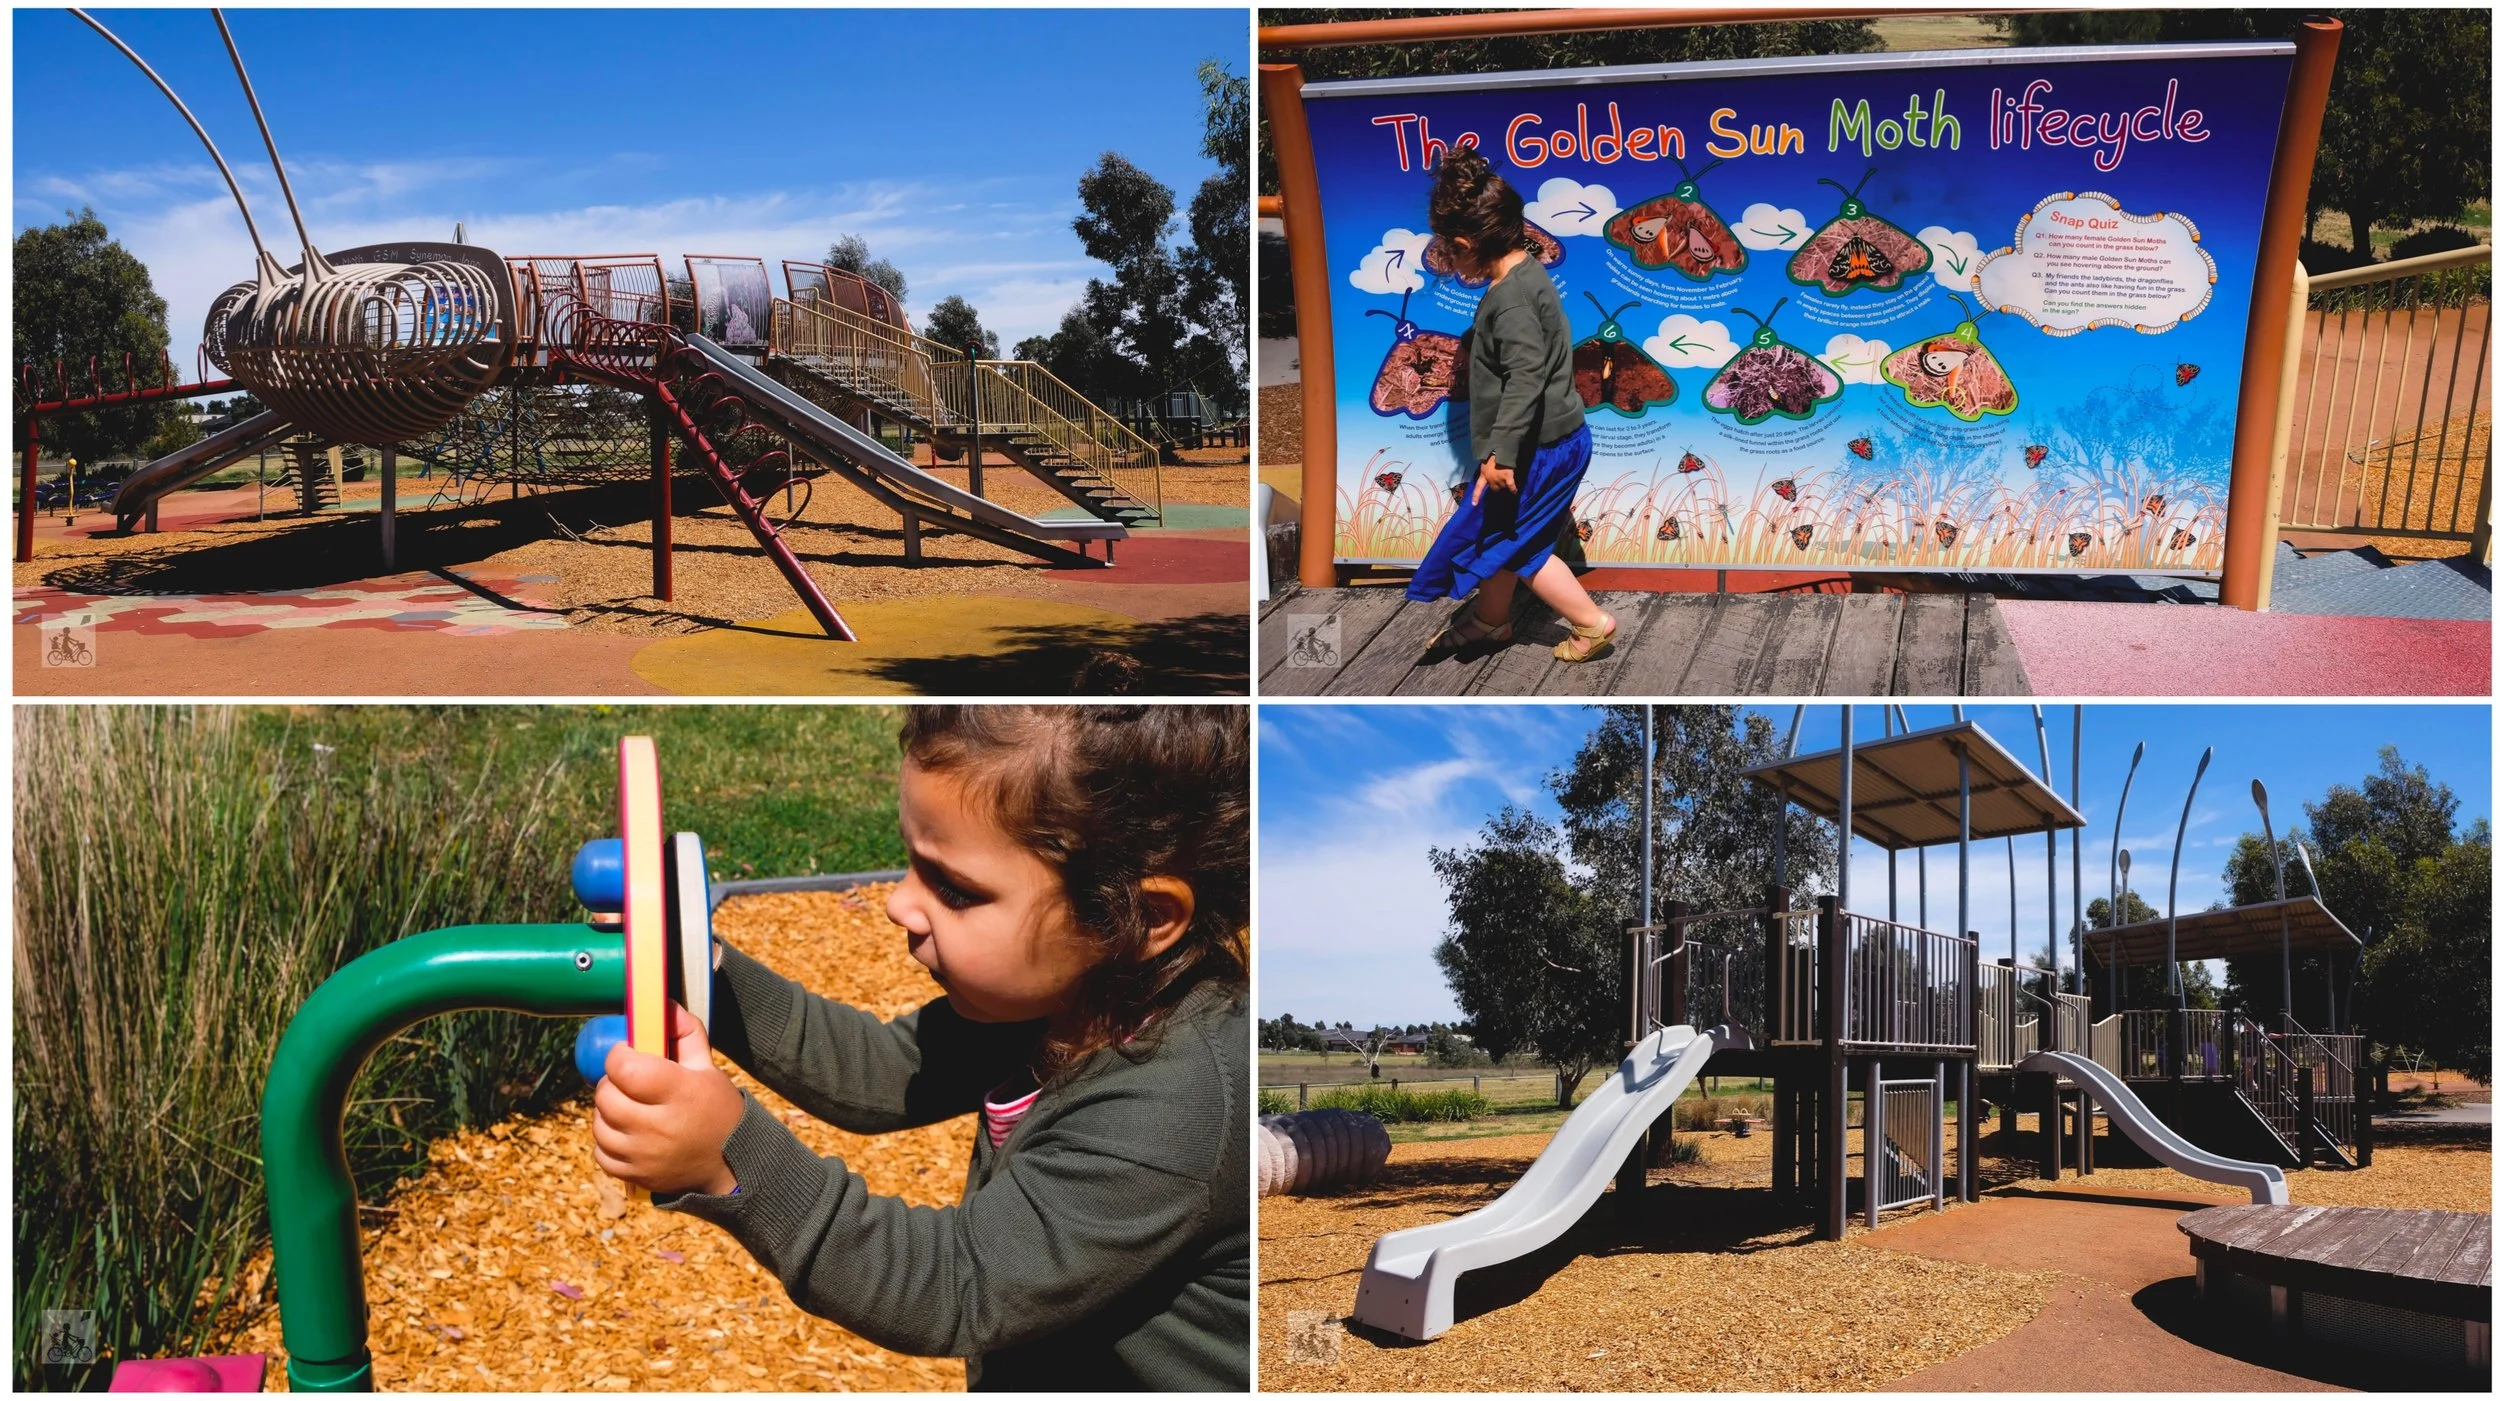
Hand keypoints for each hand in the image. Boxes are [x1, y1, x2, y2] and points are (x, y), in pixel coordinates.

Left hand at [593, 1001, 742, 1196]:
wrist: (730, 1165)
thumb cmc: (717, 1110)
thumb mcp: (708, 1068)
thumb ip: (686, 1033)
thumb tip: (665, 1004)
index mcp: (678, 1092)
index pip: (624, 1067)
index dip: (619, 1055)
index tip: (628, 1054)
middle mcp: (658, 1126)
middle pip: (606, 1095)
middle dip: (613, 1083)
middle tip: (629, 1082)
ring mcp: (643, 1155)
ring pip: (599, 1123)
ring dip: (608, 1112)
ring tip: (629, 1107)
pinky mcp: (634, 1175)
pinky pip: (601, 1152)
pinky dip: (609, 1140)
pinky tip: (627, 1132)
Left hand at [1471, 456, 1514, 504]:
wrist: (1500, 449)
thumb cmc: (1492, 456)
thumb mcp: (1485, 465)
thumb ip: (1487, 473)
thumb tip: (1490, 480)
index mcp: (1483, 475)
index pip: (1478, 487)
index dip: (1476, 496)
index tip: (1474, 504)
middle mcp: (1490, 479)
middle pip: (1494, 489)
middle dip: (1497, 486)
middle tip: (1501, 481)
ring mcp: (1499, 478)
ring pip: (1503, 487)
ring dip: (1505, 485)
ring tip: (1507, 478)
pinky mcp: (1507, 477)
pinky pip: (1511, 486)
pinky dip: (1513, 489)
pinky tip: (1515, 492)